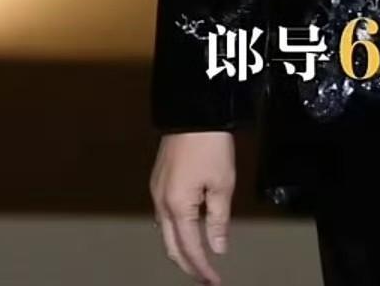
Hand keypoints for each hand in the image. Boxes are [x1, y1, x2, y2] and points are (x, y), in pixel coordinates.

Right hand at [150, 131, 235, 283]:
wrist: (194, 111)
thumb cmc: (209, 144)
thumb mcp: (222, 184)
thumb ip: (218, 219)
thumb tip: (217, 246)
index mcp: (177, 206)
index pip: (190, 248)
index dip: (202, 268)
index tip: (214, 280)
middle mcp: (161, 201)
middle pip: (171, 245)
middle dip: (188, 264)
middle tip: (204, 276)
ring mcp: (157, 189)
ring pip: (165, 231)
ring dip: (180, 246)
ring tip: (198, 257)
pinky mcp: (159, 178)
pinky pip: (164, 213)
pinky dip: (176, 228)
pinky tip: (188, 228)